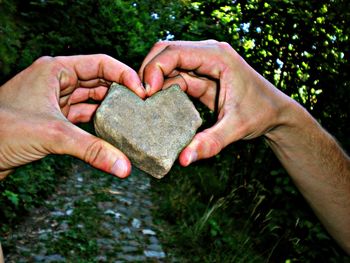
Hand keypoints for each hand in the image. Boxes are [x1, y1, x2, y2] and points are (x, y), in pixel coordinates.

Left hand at [0, 54, 145, 178]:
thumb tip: (123, 166)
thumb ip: (92, 149)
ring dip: (110, 111)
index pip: (100, 64)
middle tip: (142, 107)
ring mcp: (55, 102)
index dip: (124, 75)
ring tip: (131, 120)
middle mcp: (57, 82)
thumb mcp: (53, 134)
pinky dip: (97, 125)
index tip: (142, 92)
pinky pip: (83, 118)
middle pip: (98, 82)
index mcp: (55, 70)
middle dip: (120, 94)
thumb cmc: (0, 131)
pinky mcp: (54, 120)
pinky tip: (112, 133)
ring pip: (91, 101)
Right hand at [139, 40, 293, 165]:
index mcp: (218, 56)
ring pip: (169, 64)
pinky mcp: (202, 76)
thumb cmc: (261, 113)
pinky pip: (176, 77)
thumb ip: (209, 143)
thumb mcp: (236, 128)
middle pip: (167, 52)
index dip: (154, 68)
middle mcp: (209, 54)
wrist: (276, 112)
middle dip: (149, 72)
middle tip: (139, 97)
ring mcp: (204, 64)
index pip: (175, 51)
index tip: (146, 93)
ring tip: (144, 104)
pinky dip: (164, 89)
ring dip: (154, 81)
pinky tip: (158, 105)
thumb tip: (183, 160)